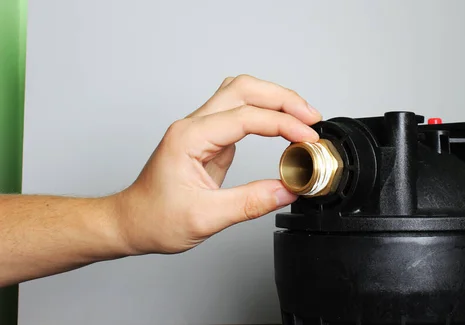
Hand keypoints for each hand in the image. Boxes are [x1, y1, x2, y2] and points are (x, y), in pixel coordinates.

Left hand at [115, 75, 321, 254]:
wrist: (131, 222)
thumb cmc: (154, 218)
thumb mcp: (205, 217)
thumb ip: (250, 202)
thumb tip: (288, 189)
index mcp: (189, 137)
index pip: (246, 117)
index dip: (283, 124)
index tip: (307, 138)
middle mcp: (194, 125)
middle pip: (244, 89)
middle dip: (283, 99)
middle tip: (312, 118)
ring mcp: (200, 129)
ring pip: (241, 93)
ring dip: (274, 99)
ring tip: (302, 116)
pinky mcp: (208, 138)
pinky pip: (240, 113)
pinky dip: (266, 114)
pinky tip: (282, 126)